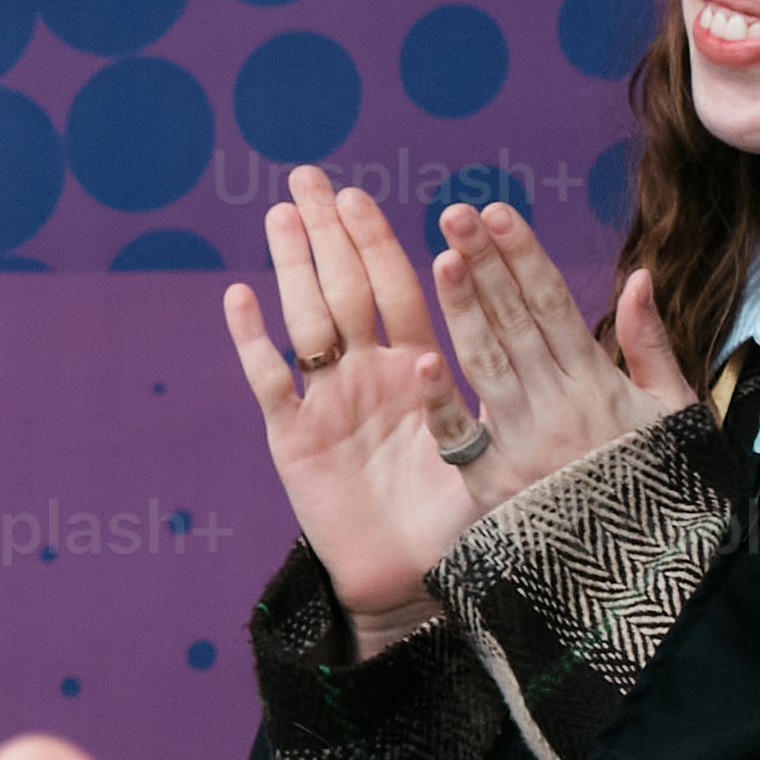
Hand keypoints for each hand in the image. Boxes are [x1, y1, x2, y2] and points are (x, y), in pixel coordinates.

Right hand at [221, 174, 482, 641]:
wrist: (410, 583)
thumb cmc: (459, 519)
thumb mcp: (496, 453)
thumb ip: (501, 398)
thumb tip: (519, 342)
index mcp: (416, 368)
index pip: (402, 290)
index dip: (384, 243)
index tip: (369, 194)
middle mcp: (367, 374)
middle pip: (345, 288)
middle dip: (329, 231)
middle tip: (310, 176)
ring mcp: (327, 402)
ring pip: (306, 320)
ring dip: (291, 267)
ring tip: (279, 215)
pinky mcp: (293, 439)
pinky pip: (270, 382)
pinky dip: (254, 341)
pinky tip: (240, 297)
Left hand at [433, 199, 695, 505]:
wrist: (641, 579)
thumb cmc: (658, 489)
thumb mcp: (672, 413)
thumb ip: (649, 345)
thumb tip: (640, 276)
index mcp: (600, 385)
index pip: (555, 305)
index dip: (525, 257)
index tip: (499, 212)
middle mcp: (560, 406)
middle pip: (516, 322)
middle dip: (487, 264)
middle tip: (455, 213)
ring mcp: (525, 444)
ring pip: (488, 363)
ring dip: (464, 310)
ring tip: (442, 258)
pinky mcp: (495, 486)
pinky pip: (464, 439)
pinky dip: (444, 402)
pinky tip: (423, 361)